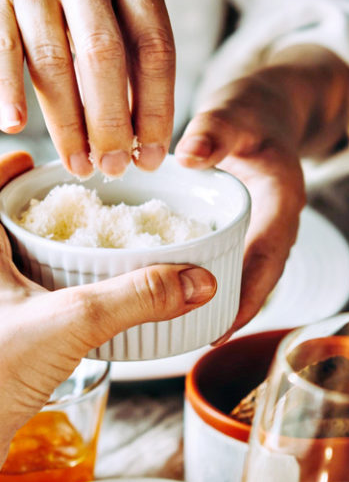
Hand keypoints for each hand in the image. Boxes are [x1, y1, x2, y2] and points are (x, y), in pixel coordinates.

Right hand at [0, 0, 174, 176]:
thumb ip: (137, 47)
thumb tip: (146, 135)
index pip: (156, 49)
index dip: (156, 110)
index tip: (153, 155)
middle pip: (105, 58)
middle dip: (112, 123)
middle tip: (114, 168)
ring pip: (53, 61)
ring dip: (66, 123)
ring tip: (79, 163)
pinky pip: (2, 47)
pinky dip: (7, 89)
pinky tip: (15, 126)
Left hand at [0, 151, 215, 459]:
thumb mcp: (71, 322)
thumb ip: (137, 296)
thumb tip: (197, 280)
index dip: (8, 169)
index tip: (37, 160)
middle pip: (1, 232)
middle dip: (32, 214)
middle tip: (72, 204)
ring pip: (10, 273)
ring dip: (39, 259)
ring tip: (83, 252)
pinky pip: (20, 311)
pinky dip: (45, 303)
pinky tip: (76, 315)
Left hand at [175, 46, 348, 329]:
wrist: (271, 106)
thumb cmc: (253, 109)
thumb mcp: (235, 111)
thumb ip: (216, 129)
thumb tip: (192, 155)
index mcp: (281, 201)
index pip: (268, 257)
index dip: (249, 294)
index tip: (226, 324)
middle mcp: (278, 223)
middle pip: (262, 278)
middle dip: (238, 311)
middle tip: (204, 341)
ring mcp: (265, 230)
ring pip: (251, 276)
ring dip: (228, 303)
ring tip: (193, 333)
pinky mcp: (251, 231)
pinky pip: (238, 264)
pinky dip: (217, 281)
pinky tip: (185, 297)